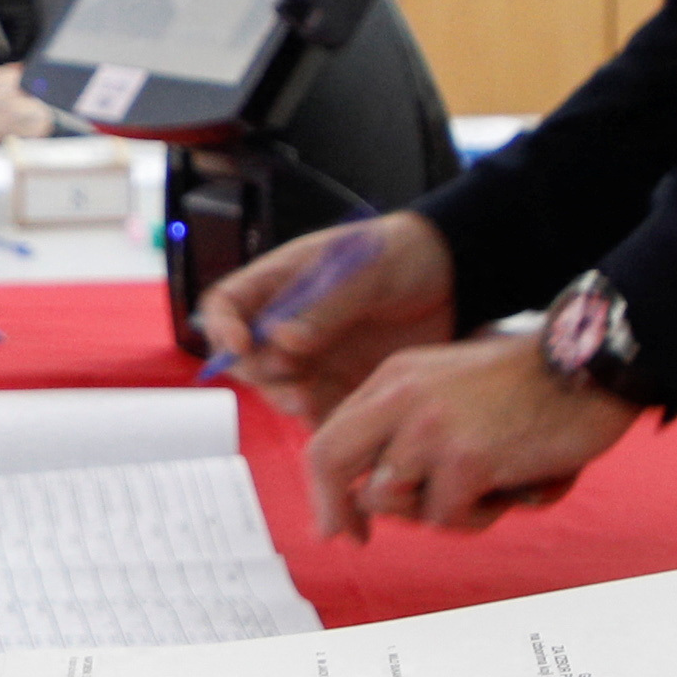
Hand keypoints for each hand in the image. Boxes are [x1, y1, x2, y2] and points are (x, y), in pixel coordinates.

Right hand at [195, 211, 454, 415]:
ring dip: (286, 400)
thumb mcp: (366, 271)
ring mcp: (314, 356)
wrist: (454, 279)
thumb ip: (327, 305)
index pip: (227, 304)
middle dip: (259, 374)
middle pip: (247, 357)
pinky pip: (319, 410)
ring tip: (311, 402)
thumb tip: (283, 340)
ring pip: (278, 388)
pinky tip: (340, 420)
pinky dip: (322, 421)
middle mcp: (288, 323)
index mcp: (282, 282)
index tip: (241, 346)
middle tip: (290, 380)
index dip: (222, 327)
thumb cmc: (404, 255)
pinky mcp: (341, 384)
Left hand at [300, 335, 640, 543]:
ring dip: (433, 512)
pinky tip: (507, 489)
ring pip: (392, 501)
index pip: (329, 436)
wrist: (588, 370)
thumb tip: (362, 497)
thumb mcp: (448, 391)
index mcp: (394, 378)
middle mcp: (402, 396)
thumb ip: (404, 430)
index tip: (340, 524)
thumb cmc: (527, 389)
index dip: (324, 489)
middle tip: (358, 539)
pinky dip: (476, 515)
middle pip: (330, 461)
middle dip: (338, 510)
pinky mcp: (466, 459)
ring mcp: (431, 428)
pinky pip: (446, 517)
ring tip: (479, 491)